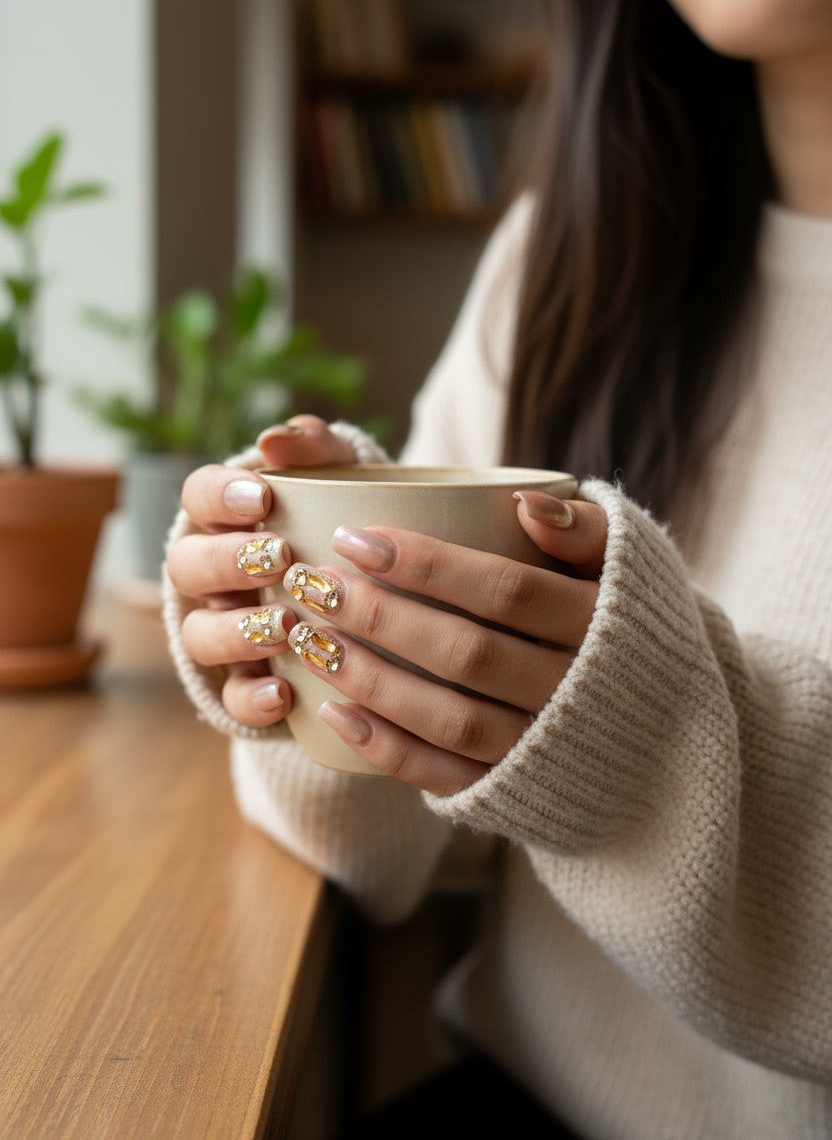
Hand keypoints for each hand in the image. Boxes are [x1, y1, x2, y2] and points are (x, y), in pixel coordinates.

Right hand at [166, 416, 354, 727]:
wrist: (386, 595)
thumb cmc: (347, 521)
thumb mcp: (343, 476)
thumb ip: (315, 448)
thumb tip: (274, 441)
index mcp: (227, 519)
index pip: (197, 496)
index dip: (218, 497)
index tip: (262, 497)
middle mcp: (214, 577)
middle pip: (187, 567)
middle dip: (228, 562)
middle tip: (278, 558)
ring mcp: (226, 632)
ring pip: (201, 635)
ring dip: (236, 632)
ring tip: (282, 627)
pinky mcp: (249, 684)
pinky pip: (233, 699)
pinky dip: (252, 697)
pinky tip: (284, 692)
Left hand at [282, 492, 607, 794]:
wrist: (672, 740)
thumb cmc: (631, 630)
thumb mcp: (633, 570)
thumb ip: (588, 530)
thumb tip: (524, 504)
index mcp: (599, 626)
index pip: (505, 589)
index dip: (427, 564)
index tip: (354, 538)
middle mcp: (574, 693)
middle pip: (465, 652)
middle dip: (379, 616)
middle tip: (311, 582)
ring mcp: (543, 750)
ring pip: (448, 718)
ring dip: (369, 679)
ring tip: (307, 637)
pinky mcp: (515, 793)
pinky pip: (445, 777)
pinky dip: (386, 747)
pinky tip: (334, 711)